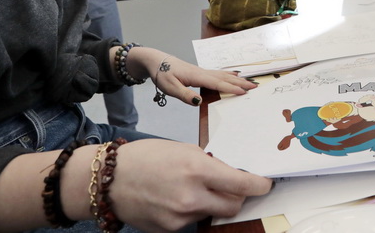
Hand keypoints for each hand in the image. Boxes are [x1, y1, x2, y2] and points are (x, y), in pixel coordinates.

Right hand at [112, 140, 272, 231]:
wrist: (109, 179)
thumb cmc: (145, 157)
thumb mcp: (182, 150)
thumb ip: (208, 164)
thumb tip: (230, 173)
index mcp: (197, 170)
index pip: (242, 184)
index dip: (259, 185)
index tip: (265, 184)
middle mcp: (192, 197)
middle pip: (233, 205)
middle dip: (237, 196)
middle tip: (230, 186)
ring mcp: (181, 217)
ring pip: (212, 213)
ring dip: (211, 202)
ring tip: (190, 187)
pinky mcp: (170, 230)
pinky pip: (193, 221)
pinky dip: (192, 210)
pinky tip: (175, 198)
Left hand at [127, 47, 256, 104]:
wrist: (156, 60)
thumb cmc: (161, 74)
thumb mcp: (169, 87)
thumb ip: (185, 95)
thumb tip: (200, 102)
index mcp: (197, 76)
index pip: (217, 84)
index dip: (231, 88)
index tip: (244, 92)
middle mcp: (202, 72)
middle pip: (224, 78)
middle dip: (240, 83)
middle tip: (255, 86)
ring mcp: (201, 71)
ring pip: (222, 75)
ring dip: (236, 79)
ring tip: (249, 81)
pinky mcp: (199, 72)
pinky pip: (218, 74)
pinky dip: (228, 75)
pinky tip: (232, 76)